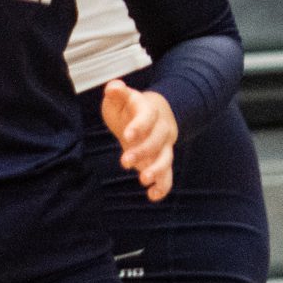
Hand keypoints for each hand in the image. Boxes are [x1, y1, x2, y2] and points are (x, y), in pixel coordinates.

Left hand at [100, 79, 176, 200]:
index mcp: (148, 111)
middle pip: (156, 141)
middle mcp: (160, 129)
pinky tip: (152, 196)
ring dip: (156, 170)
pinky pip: (168, 175)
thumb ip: (117, 93)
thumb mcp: (122, 97)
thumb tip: (113, 87)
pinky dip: (163, 186)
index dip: (138, 127)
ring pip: (166, 158)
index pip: (146, 118)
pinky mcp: (163, 160)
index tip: (127, 136)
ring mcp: (164, 146)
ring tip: (143, 180)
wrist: (154, 113)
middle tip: (125, 161)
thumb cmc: (131, 107)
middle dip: (142, 152)